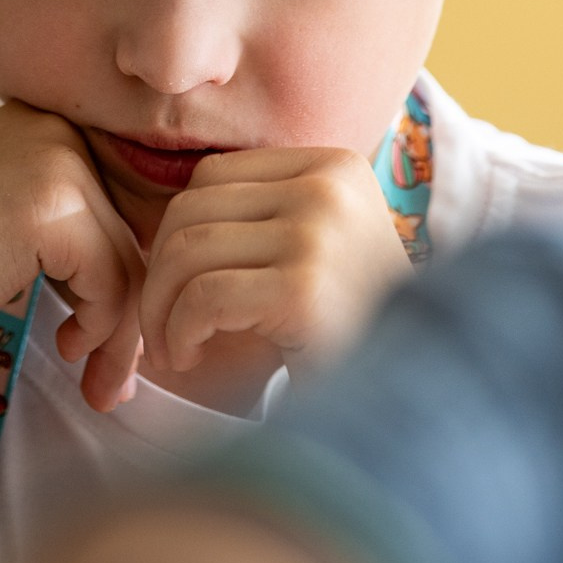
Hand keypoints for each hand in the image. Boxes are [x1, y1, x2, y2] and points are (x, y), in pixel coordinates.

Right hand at [0, 101, 145, 412]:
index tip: (114, 322)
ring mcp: (55, 158)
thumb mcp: (16, 218)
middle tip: (115, 371)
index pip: (129, 194)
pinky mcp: (52, 204)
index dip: (133, 263)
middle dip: (131, 306)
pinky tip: (65, 345)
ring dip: (120, 330)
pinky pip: (114, 277)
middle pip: (136, 225)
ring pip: (133, 257)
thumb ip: (78, 218)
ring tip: (94, 375)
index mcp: (48, 119)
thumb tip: (168, 255)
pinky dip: (101, 326)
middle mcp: (56, 125)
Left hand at [138, 147, 411, 376]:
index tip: (176, 290)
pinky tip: (189, 357)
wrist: (406, 396)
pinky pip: (203, 297)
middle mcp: (330, 186)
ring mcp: (320, 233)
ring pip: (188, 251)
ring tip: (174, 350)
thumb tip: (162, 221)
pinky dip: (178, 332)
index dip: (174, 234)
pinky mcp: (304, 288)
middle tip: (160, 332)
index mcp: (335, 167)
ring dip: (160, 310)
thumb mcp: (309, 251)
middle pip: (191, 209)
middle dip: (156, 275)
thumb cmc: (344, 331)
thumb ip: (257, 221)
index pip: (212, 176)